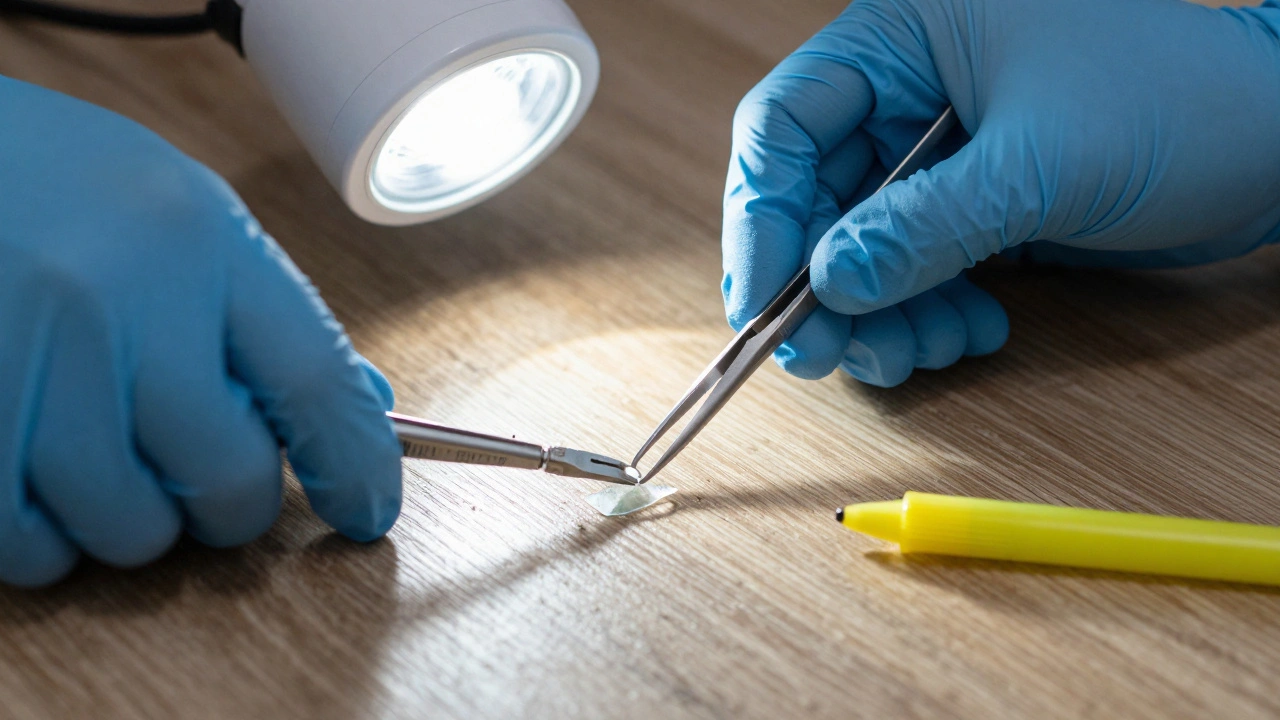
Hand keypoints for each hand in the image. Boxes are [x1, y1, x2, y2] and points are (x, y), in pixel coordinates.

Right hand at [0, 77, 402, 586]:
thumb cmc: (50, 183)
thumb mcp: (180, 211)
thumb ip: (265, 314)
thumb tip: (362, 408)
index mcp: (199, 239)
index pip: (317, 380)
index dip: (357, 465)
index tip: (369, 510)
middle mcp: (119, 297)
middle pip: (228, 475)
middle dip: (232, 506)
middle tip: (205, 479)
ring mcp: (26, 356)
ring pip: (129, 528)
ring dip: (133, 523)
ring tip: (106, 457)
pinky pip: (24, 542)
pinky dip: (46, 540)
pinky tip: (41, 481)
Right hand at [723, 0, 1279, 386]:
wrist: (1277, 143)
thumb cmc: (1179, 104)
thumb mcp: (1039, 167)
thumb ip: (921, 229)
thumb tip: (826, 285)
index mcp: (905, 35)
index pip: (785, 123)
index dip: (761, 215)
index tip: (762, 302)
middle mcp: (908, 89)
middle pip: (813, 196)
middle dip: (821, 286)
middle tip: (831, 356)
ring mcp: (937, 151)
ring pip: (857, 247)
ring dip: (878, 315)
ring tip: (926, 351)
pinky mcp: (969, 202)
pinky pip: (911, 270)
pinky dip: (925, 313)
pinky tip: (971, 332)